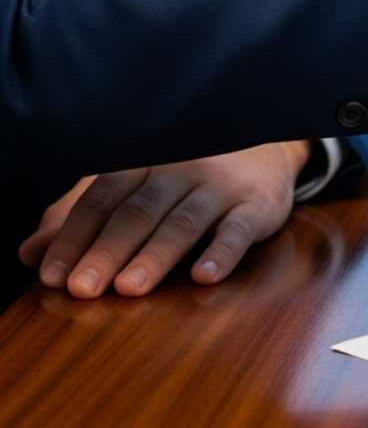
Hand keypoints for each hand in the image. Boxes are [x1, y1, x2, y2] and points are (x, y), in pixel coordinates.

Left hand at [18, 141, 310, 297]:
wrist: (269, 148)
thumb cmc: (191, 175)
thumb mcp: (135, 188)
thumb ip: (83, 217)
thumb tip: (29, 252)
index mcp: (144, 163)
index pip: (102, 198)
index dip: (75, 236)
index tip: (52, 275)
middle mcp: (181, 169)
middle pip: (138, 211)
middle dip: (108, 251)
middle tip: (83, 288)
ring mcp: (221, 186)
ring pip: (183, 221)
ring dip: (156, 256)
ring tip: (130, 288)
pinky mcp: (258, 205)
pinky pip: (239, 229)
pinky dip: (223, 252)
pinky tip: (206, 276)